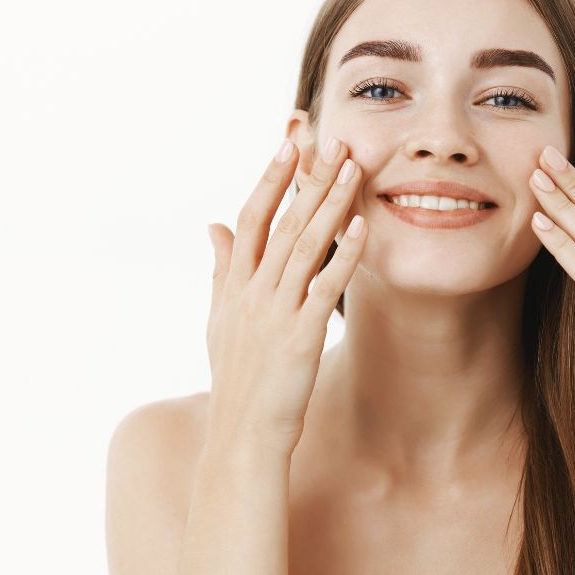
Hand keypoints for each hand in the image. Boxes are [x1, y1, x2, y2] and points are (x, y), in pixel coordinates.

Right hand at [205, 136, 366, 454]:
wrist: (240, 435)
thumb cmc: (235, 377)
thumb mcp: (219, 319)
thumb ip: (221, 268)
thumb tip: (212, 225)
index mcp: (233, 285)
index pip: (251, 218)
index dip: (270, 178)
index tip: (288, 143)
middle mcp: (252, 292)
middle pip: (280, 222)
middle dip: (306, 178)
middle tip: (330, 140)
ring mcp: (275, 313)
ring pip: (304, 246)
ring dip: (329, 204)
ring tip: (352, 168)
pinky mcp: (300, 336)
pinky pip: (326, 288)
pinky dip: (344, 255)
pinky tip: (362, 226)